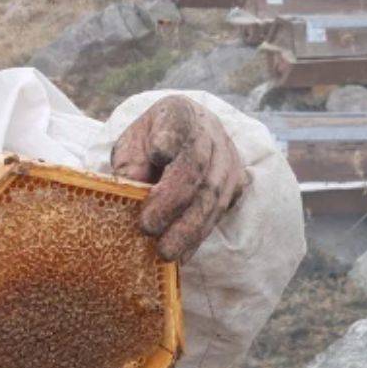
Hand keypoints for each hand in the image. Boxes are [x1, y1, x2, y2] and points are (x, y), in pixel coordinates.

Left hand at [110, 95, 246, 263]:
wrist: (185, 137)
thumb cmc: (150, 143)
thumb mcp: (132, 145)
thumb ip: (130, 164)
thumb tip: (130, 191)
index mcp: (179, 113)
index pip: (178, 125)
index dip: (170, 139)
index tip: (158, 152)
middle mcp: (210, 132)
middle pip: (196, 167)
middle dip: (172, 202)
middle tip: (148, 229)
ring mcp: (228, 158)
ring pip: (212, 195)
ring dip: (188, 228)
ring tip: (166, 253)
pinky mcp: (236, 183)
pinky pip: (219, 212)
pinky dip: (198, 235)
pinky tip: (183, 254)